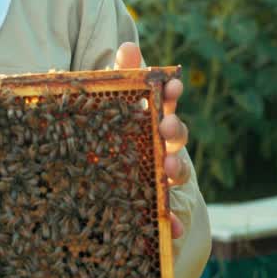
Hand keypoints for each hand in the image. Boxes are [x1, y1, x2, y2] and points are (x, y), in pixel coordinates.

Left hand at [115, 42, 188, 238]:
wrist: (107, 209)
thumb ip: (106, 87)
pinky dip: (173, 222)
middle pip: (176, 135)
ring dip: (176, 167)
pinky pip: (170, 218)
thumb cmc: (103, 151)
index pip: (163, 102)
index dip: (170, 92)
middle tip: (165, 125)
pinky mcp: (161, 211)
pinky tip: (171, 226)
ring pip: (178, 171)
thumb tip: (106, 51)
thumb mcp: (98, 118)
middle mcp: (161, 149)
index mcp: (147, 123)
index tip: (172, 82)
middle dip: (174, 128)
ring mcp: (164, 180)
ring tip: (167, 168)